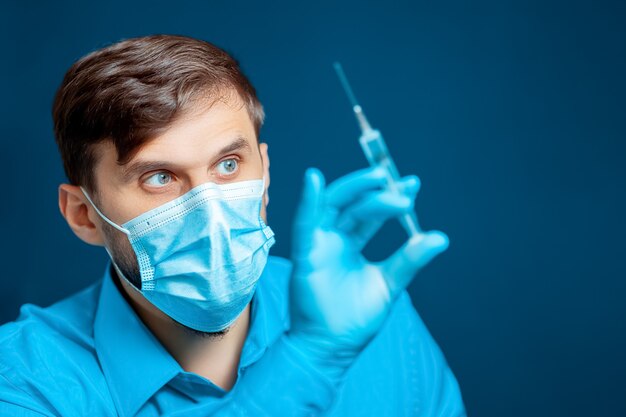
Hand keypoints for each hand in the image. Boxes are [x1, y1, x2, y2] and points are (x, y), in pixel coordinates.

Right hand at [287, 166, 448, 379]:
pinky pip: (304, 223)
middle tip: (402, 187)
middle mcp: (333, 239)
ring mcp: (318, 244)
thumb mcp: (389, 283)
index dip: (390, 197)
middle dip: (377, 191)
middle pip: (353, 203)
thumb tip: (440, 238)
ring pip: (332, 204)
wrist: (333, 348)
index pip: (371, 213)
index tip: (413, 185)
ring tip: (379, 177)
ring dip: (353, 187)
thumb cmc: (355, 319)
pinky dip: (308, 200)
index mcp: (350, 244)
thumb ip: (409, 259)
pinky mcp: (305, 254)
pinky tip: (314, 179)